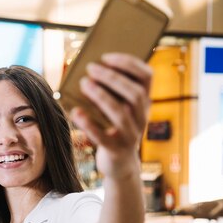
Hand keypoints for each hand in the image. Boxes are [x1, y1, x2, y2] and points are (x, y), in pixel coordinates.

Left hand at [70, 52, 151, 179]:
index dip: (129, 64)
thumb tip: (91, 71)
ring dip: (101, 96)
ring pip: (120, 113)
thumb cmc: (115, 130)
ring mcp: (130, 135)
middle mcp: (141, 117)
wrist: (120, 165)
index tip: (106, 56)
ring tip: (84, 84)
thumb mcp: (119, 109)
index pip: (146, 77)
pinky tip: (75, 112)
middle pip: (134, 93)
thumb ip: (112, 92)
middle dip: (112, 78)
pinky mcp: (115, 150)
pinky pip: (102, 137)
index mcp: (144, 103)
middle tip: (90, 68)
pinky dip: (89, 124)